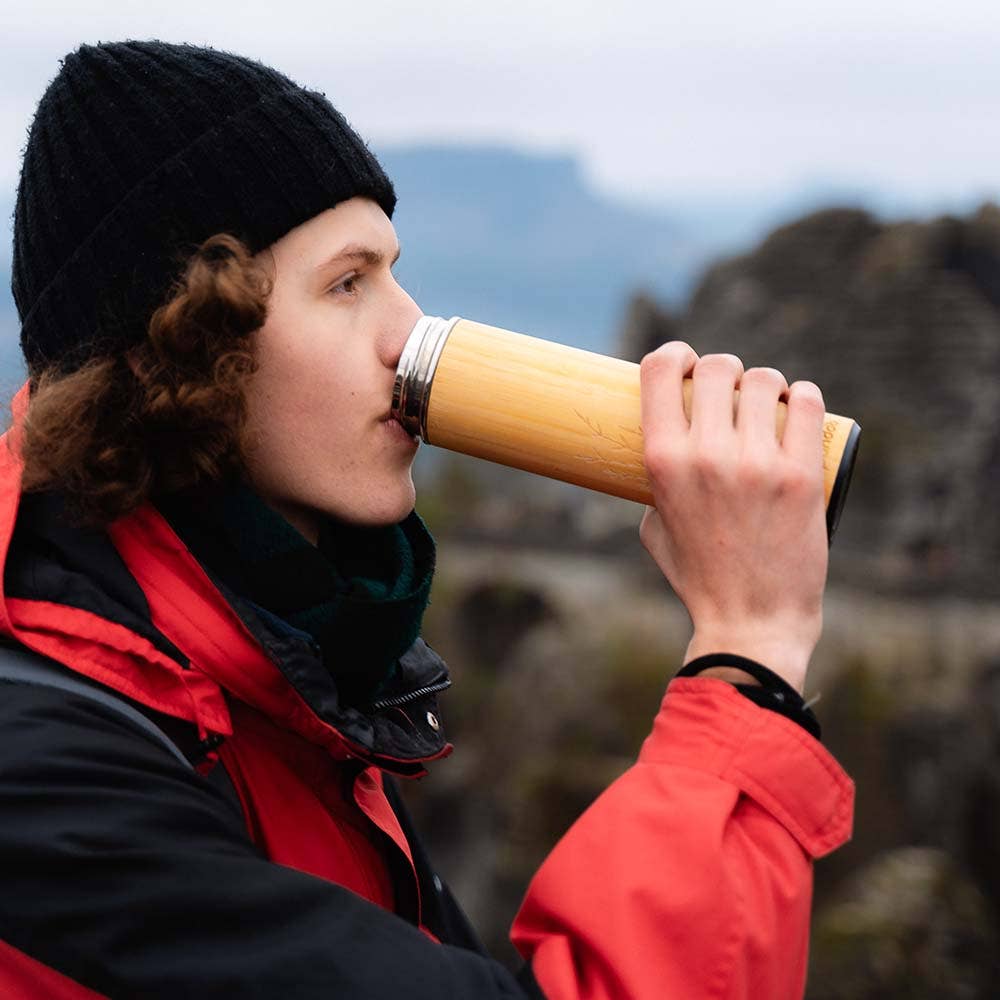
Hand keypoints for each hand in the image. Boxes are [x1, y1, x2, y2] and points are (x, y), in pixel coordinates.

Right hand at [638, 342, 828, 692]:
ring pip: (764, 380)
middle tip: (731, 391)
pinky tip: (798, 405)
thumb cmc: (698, 577)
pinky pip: (807, 403)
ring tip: (767, 404)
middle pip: (718, 367)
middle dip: (723, 369)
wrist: (751, 621)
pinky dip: (803, 396)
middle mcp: (707, 455)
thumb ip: (658, 480)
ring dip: (764, 384)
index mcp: (662, 462)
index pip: (661, 370)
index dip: (675, 354)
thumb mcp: (653, 526)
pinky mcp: (802, 476)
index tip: (687, 364)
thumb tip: (673, 444)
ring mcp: (758, 464)